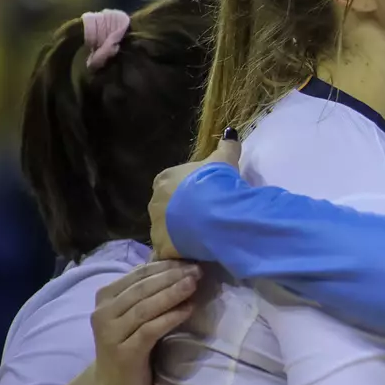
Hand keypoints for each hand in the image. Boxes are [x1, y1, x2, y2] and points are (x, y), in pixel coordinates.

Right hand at [89, 261, 200, 384]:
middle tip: (197, 270)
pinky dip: (170, 317)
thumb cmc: (129, 345)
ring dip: (172, 293)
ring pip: (145, 307)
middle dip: (172, 277)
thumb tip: (181, 268)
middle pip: (142, 289)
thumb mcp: (134, 315)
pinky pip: (150, 330)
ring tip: (194, 284)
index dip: (165, 266)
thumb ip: (147, 293)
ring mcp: (111, 334)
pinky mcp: (124, 353)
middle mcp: (103, 313)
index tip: (190, 261)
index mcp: (105, 298)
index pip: (137, 275)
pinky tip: (188, 309)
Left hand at [150, 133, 240, 258]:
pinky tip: (194, 252)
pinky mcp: (162, 248)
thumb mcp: (223, 161)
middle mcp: (154, 202)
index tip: (204, 195)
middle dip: (180, 212)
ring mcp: (156, 226)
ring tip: (202, 236)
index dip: (187, 190)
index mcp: (164, 180)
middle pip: (166, 207)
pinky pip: (170, 251)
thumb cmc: (215, 182)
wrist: (214, 213)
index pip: (171, 184)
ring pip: (167, 230)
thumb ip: (225, 147)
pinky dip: (179, 252)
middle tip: (204, 217)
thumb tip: (230, 132)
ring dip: (179, 232)